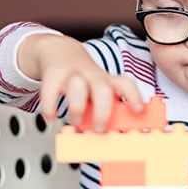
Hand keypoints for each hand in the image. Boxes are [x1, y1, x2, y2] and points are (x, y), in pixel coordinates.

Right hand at [18, 34, 142, 130]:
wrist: (60, 52)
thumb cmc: (83, 78)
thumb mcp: (98, 89)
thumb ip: (103, 110)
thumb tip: (110, 136)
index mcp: (106, 81)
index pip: (125, 84)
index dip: (133, 96)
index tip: (138, 110)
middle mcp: (91, 77)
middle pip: (102, 89)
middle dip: (102, 111)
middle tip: (99, 128)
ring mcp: (72, 74)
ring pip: (77, 86)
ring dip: (76, 108)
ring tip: (75, 119)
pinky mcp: (53, 75)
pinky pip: (50, 90)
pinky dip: (49, 107)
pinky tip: (51, 117)